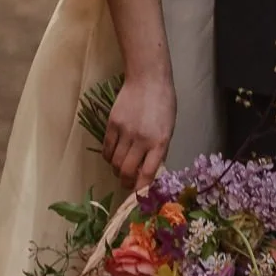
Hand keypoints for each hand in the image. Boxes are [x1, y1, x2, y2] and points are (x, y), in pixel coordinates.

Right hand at [102, 69, 176, 197]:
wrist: (148, 78)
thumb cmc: (163, 103)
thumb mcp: (168, 128)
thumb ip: (159, 149)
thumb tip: (150, 171)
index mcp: (160, 142)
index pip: (148, 173)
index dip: (141, 189)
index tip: (139, 196)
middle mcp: (141, 139)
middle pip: (127, 171)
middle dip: (127, 183)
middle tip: (128, 184)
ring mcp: (125, 132)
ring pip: (115, 163)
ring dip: (118, 171)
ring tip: (121, 170)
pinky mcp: (112, 124)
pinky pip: (107, 149)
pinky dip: (109, 158)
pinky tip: (114, 157)